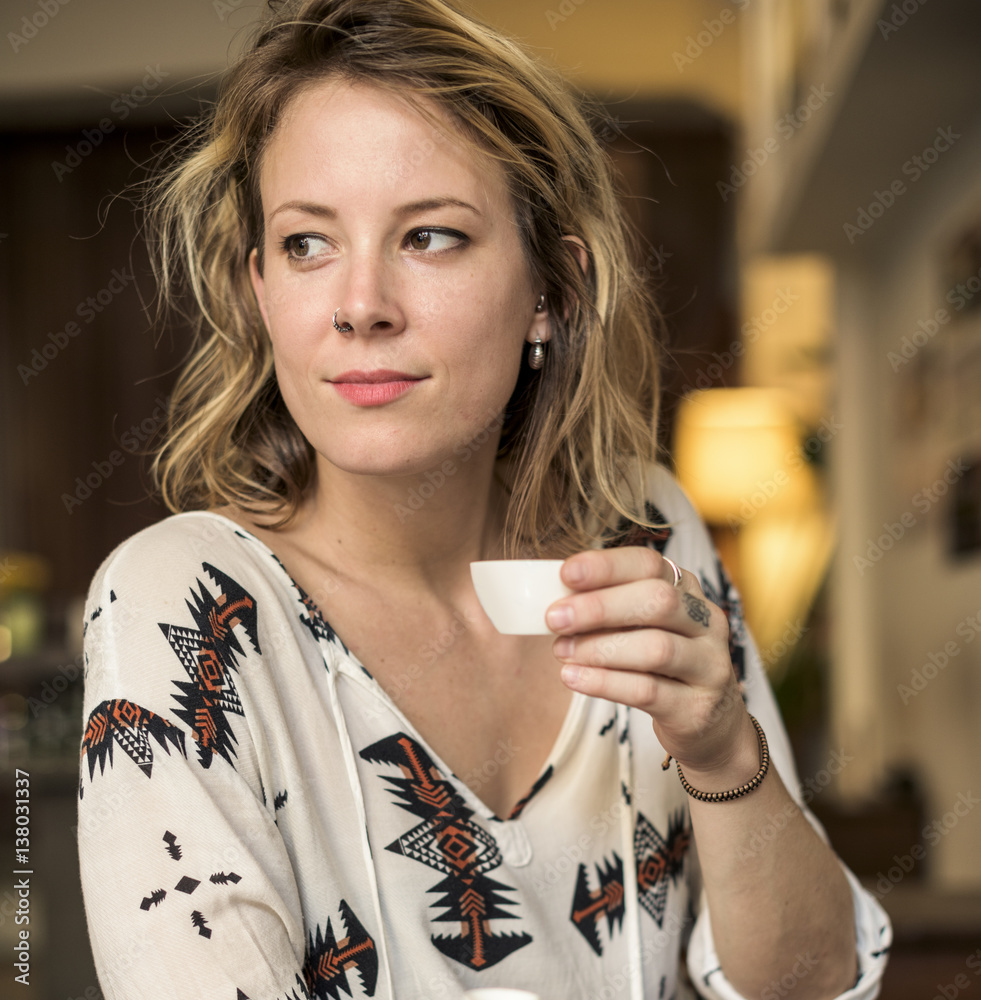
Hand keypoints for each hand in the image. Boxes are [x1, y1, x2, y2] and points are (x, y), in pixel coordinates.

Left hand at [546, 546, 750, 777]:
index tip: (566, 574)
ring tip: (561, 651)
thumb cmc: (661, 664)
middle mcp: (706, 621)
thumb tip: (556, 600)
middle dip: (599, 607)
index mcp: (686, 590)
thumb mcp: (642, 626)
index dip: (607, 566)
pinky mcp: (698, 708)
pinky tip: (573, 678)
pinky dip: (604, 682)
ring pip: (655, 648)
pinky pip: (648, 691)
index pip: (650, 564)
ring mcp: (709, 665)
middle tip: (555, 618)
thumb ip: (608, 609)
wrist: (708, 723)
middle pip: (657, 601)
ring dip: (599, 648)